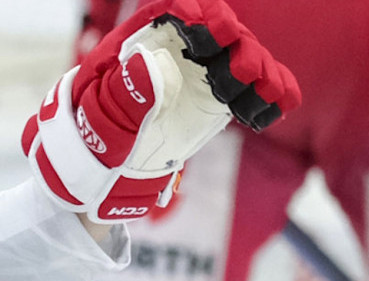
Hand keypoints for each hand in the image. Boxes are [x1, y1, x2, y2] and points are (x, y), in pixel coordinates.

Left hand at [22, 0, 300, 222]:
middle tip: (240, 70)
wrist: (98, 176)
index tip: (208, 31)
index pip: (171, 14)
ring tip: (260, 90)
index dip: (196, 14)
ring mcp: (198, 77)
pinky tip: (279, 105)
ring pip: (241, 57)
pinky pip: (253, 90)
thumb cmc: (90, 139)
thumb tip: (154, 66)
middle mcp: (174, 53)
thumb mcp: (99, 121)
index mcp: (136, 45)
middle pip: (216, 30)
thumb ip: (126, 96)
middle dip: (234, 43)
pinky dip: (272, 93)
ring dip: (259, 69)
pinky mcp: (216, 102)